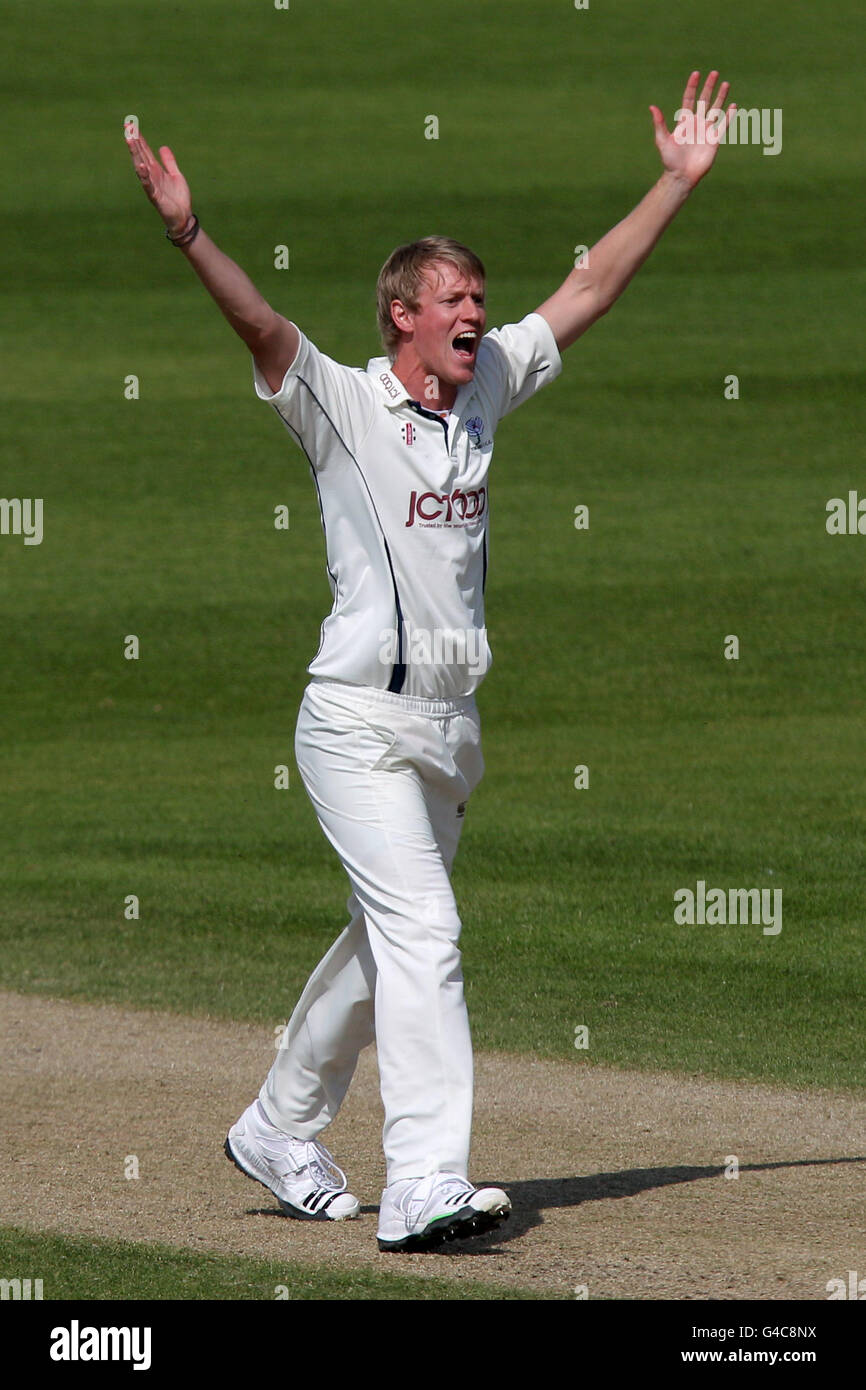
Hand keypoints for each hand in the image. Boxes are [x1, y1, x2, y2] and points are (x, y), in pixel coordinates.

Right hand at [124, 123, 192, 235]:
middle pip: (140, 154)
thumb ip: (169, 162)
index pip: (145, 150)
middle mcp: (151, 175)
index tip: (131, 124)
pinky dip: (144, 176)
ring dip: (135, 153)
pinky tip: (141, 166)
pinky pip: (147, 184)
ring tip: (129, 139)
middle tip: (127, 125)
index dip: (139, 138)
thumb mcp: (176, 175)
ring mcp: (151, 185)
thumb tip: (162, 147)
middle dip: (134, 140)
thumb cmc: (178, 198)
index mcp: (155, 170)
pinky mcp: (154, 196)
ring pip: (140, 166)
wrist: (183, 217)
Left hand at [649, 71, 735, 189]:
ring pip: (715, 109)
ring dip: (720, 97)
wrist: (681, 176)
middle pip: (704, 100)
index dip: (692, 87)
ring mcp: (706, 130)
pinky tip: (733, 105)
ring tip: (726, 83)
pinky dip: (728, 116)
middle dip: (709, 87)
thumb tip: (652, 107)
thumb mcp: (663, 140)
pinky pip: (723, 125)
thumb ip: (659, 124)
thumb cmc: (670, 160)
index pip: (689, 99)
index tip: (696, 74)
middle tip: (714, 73)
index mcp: (684, 121)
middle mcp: (696, 123)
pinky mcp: (714, 140)